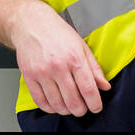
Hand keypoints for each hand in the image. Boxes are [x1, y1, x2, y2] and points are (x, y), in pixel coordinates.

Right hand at [12, 0, 110, 115]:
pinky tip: (55, 104)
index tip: (96, 107)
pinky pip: (40, 101)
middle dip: (81, 110)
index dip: (94, 103)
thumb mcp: (81, 46)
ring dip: (66, 110)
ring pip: (57, 104)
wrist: (31, 24)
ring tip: (70, 106)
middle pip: (73, 101)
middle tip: (83, 108)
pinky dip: (50, 108)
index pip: (88, 89)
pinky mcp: (29, 77)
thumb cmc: (57, 33)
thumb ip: (94, 68)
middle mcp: (58, 66)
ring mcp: (42, 73)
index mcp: (74, 58)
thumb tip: (104, 85)